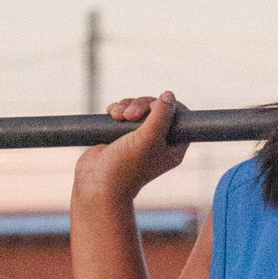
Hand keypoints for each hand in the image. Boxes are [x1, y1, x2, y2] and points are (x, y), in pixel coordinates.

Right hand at [72, 93, 187, 205]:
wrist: (97, 183)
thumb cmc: (126, 165)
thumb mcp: (149, 137)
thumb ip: (162, 115)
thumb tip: (169, 95)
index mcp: (173, 148)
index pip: (180, 118)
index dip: (168, 106)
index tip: (153, 107)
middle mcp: (158, 143)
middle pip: (158, 109)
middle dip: (142, 105)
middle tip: (130, 115)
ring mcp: (139, 140)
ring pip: (139, 109)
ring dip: (128, 106)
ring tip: (117, 115)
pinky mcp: (121, 137)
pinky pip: (124, 114)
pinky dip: (118, 109)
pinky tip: (111, 113)